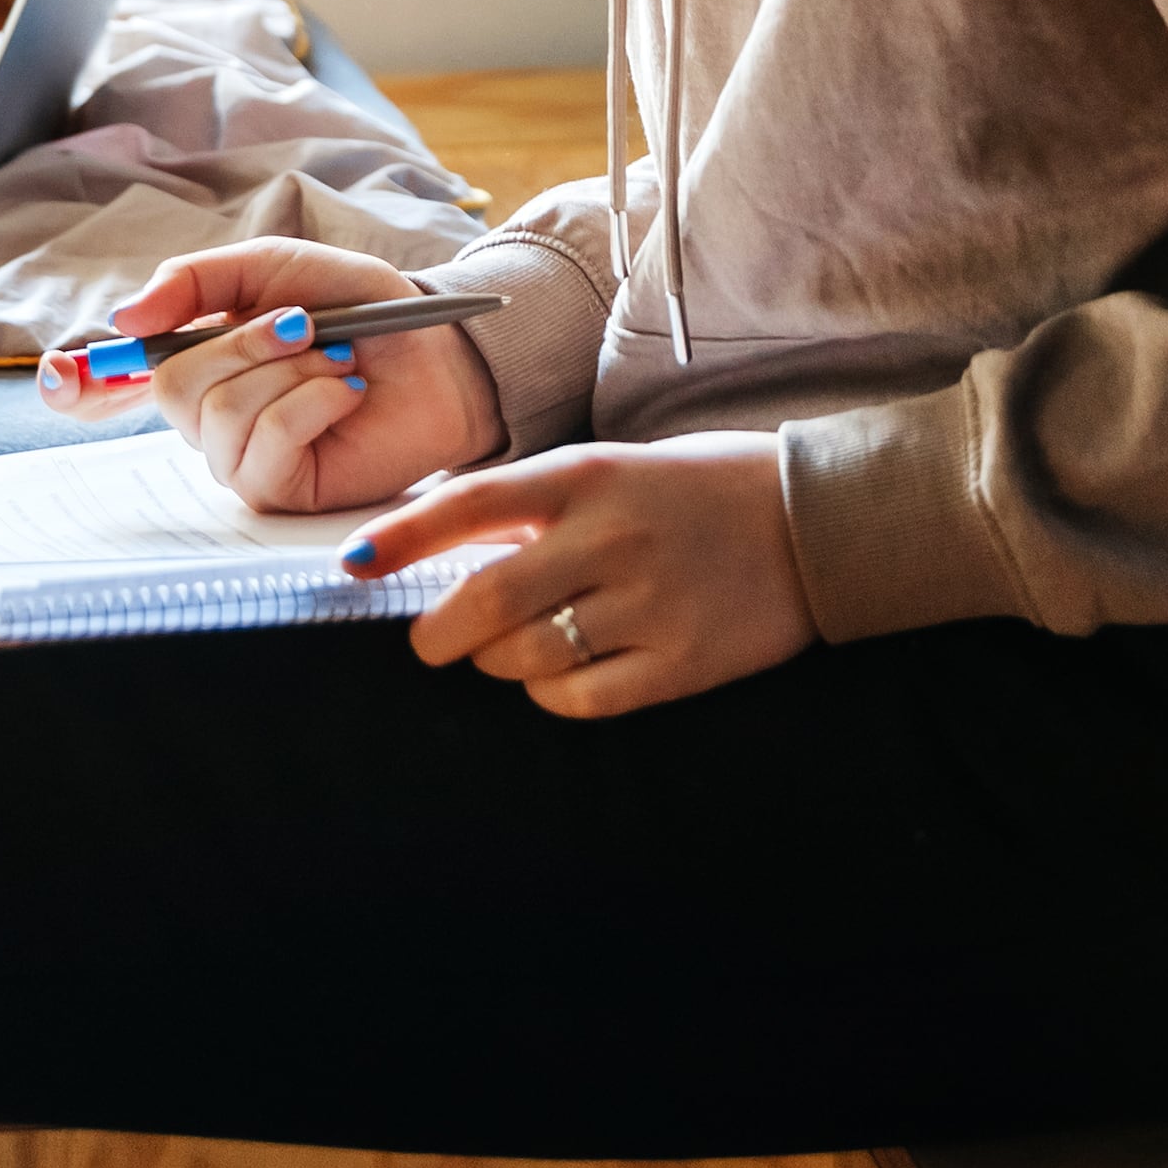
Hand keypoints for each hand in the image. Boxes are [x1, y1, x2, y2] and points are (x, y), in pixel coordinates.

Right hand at [50, 234, 499, 514]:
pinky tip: (346, 393)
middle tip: (305, 324)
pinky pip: (262, 451)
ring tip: (340, 360)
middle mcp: (209, 414)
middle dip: (242, 343)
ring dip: (290, 370)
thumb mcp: (277, 269)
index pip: (112, 383)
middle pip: (171, 385)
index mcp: (199, 358)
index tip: (62, 374)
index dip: (79, 383)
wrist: (444, 350)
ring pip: (218, 415)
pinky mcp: (281, 493)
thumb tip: (125, 318)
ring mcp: (241, 458)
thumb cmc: (364, 308)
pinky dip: (309, 405)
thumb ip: (198, 281)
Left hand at [339, 434, 816, 718]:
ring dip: (498, 660)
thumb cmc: (697, 490)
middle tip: (431, 640)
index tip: (353, 563)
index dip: (400, 538)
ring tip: (515, 647)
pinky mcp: (682, 664)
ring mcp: (649, 605)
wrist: (814, 520)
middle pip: (484, 601)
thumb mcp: (613, 469)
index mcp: (589, 476)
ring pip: (524, 657)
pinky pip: (578, 699)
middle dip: (437, 631)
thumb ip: (535, 504)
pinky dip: (550, 693)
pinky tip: (563, 671)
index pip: (470, 504)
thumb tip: (441, 551)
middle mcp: (613, 538)